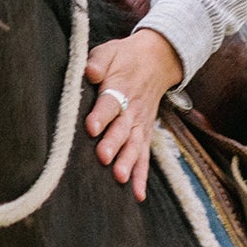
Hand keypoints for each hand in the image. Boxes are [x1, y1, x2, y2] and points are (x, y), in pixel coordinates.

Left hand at [84, 28, 183, 201]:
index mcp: (119, 87)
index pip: (110, 102)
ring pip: (134, 145)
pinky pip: (144, 156)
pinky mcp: (145, 134)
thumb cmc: (124, 57)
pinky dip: (142, 176)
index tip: (91, 127)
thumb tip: (89, 72)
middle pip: (122, 128)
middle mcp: (132, 109)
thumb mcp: (109, 51)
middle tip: (102, 157)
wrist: (157, 59)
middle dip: (113, 143)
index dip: (100, 115)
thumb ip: (98, 61)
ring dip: (128, 162)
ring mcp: (140, 124)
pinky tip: (137, 195)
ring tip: (120, 177)